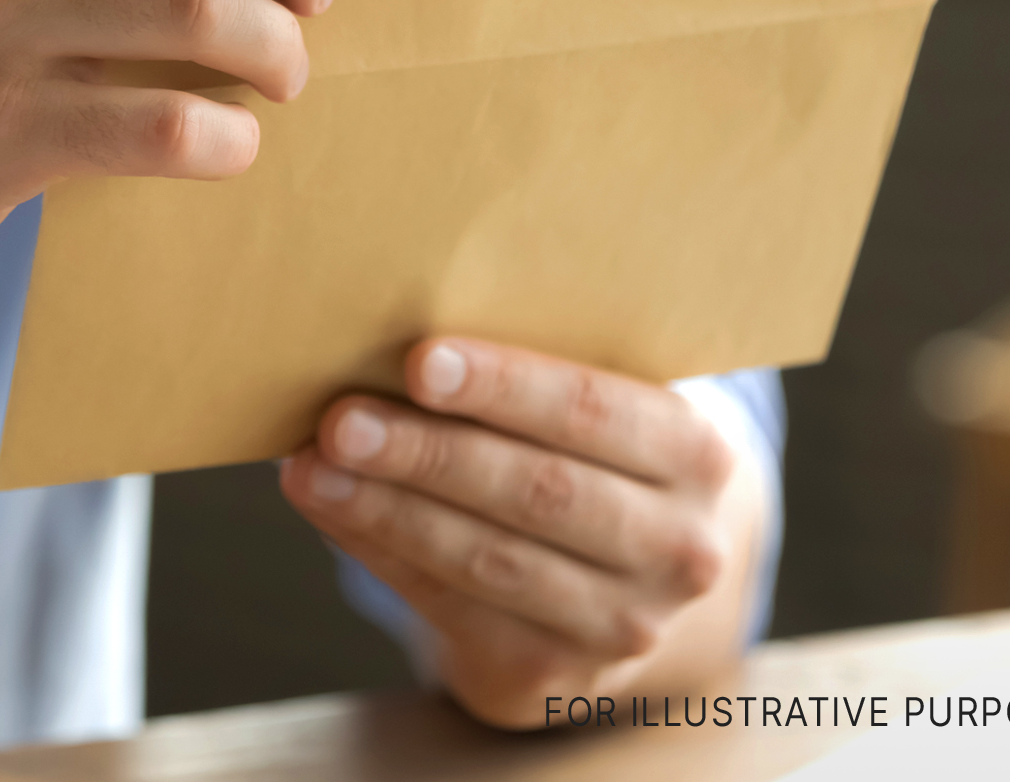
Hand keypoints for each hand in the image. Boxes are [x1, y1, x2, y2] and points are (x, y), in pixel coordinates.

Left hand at [281, 338, 755, 728]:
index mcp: (696, 453)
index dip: (506, 387)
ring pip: (490, 559)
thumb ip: (535, 372)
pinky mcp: (557, 674)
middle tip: (341, 420)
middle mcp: (680, 547)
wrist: (633, 574)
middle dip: (429, 454)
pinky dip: (381, 553)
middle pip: (540, 492)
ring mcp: (624, 624)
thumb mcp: (599, 407)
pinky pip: (454, 607)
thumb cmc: (590, 452)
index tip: (418, 361)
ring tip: (312, 469)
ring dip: (388, 510)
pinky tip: (330, 510)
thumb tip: (390, 335)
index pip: (595, 412)